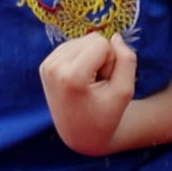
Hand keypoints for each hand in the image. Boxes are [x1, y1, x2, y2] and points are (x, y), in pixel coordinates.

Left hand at [37, 32, 138, 155]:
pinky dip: (82, 60)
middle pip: (91, 39)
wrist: (80, 134)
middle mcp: (53, 67)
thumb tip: (115, 36)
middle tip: (98, 84)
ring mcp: (46, 65)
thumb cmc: (106, 115)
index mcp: (71, 76)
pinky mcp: (45, 65)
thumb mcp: (125, 91)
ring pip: (82, 41)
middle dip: (102, 58)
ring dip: (92, 59)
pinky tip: (81, 81)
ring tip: (89, 84)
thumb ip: (126, 60)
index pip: (101, 42)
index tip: (105, 82)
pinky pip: (73, 46)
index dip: (111, 61)